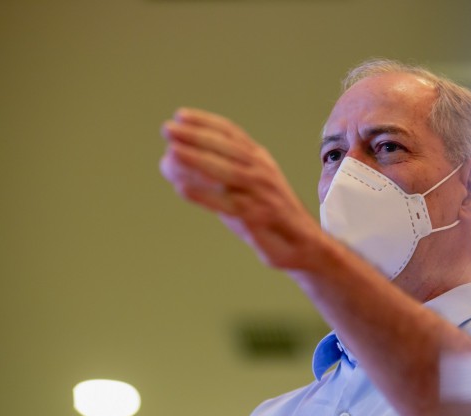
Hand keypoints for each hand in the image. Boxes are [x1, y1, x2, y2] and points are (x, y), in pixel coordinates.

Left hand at [160, 108, 325, 270]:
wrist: (303, 244)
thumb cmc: (266, 214)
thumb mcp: (240, 188)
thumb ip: (211, 175)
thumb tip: (169, 162)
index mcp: (259, 160)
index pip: (231, 133)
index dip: (206, 122)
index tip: (180, 116)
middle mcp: (262, 171)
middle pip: (227, 148)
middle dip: (196, 136)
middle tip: (167, 129)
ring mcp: (262, 194)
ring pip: (227, 172)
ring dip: (198, 160)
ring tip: (171, 153)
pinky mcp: (260, 217)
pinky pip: (228, 204)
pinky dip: (204, 195)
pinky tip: (181, 189)